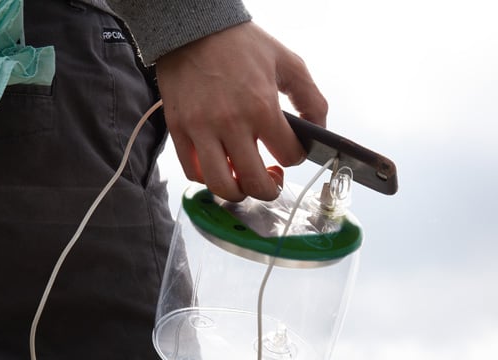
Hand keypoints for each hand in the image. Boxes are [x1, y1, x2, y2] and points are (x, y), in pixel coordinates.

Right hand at [156, 22, 326, 201]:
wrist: (193, 28)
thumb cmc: (240, 44)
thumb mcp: (288, 62)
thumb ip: (311, 99)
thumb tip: (318, 131)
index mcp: (262, 106)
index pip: (289, 156)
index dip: (295, 158)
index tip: (289, 152)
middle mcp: (231, 123)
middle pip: (255, 183)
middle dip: (269, 189)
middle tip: (271, 180)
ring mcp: (201, 129)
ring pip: (221, 186)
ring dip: (238, 193)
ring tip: (243, 181)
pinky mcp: (179, 130)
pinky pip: (193, 172)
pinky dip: (208, 178)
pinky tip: (219, 165)